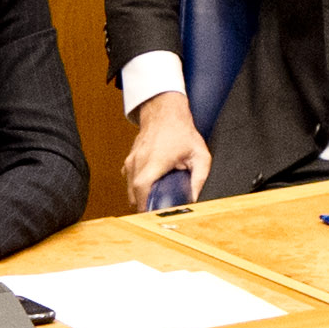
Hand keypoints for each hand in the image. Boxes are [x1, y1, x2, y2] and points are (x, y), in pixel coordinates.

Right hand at [122, 93, 213, 208]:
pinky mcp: (129, 159)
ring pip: (129, 188)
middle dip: (145, 205)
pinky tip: (151, 185)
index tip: (154, 216)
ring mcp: (131, 160)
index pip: (141, 191)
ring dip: (140, 196)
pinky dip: (136, 186)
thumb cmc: (181, 131)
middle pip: (133, 195)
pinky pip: (129, 179)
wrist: (165, 111)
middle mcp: (138, 162)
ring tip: (157, 196)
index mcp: (154, 162)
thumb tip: (194, 199)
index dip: (145, 207)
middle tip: (160, 209)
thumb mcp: (199, 155)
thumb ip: (199, 179)